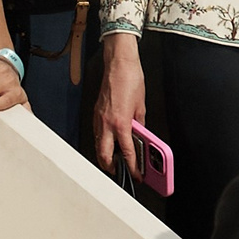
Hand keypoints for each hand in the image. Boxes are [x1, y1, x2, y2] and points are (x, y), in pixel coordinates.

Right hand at [94, 33, 145, 171]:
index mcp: (121, 123)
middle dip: (111, 167)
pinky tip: (110, 141)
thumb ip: (140, 125)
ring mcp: (99, 118)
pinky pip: (97, 133)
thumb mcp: (141, 106)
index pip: (127, 152)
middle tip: (121, 171)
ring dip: (106, 155)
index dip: (133, 166)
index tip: (137, 173)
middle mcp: (107, 123)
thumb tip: (140, 136)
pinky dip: (102, 141)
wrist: (119, 65)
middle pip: (104, 155)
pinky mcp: (97, 113)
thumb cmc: (131, 81)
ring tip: (116, 159)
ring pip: (98, 144)